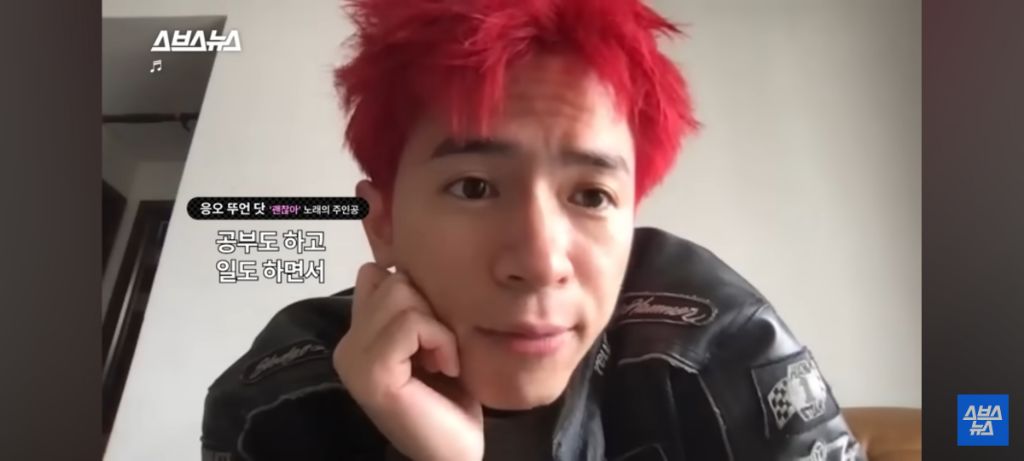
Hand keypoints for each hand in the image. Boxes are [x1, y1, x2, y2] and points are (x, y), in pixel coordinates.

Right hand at [334, 263, 483, 460]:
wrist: (455, 453)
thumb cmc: (452, 399)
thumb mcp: (431, 340)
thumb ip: (410, 308)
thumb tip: (389, 264)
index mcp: (357, 336)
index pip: (375, 274)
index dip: (414, 291)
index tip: (432, 332)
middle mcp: (346, 345)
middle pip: (392, 279)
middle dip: (430, 308)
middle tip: (440, 350)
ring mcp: (353, 360)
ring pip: (400, 294)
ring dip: (438, 325)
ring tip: (442, 360)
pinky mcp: (371, 373)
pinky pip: (411, 323)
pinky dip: (441, 340)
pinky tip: (446, 368)